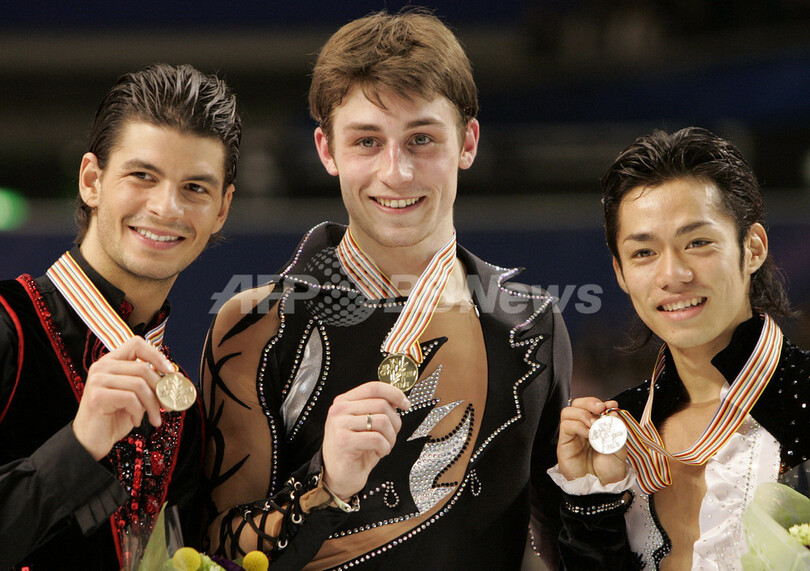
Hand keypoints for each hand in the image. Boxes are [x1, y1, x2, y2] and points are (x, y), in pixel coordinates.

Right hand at [73, 337, 174, 459]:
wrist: (91, 441)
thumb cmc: (114, 418)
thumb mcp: (136, 397)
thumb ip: (150, 384)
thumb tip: (176, 377)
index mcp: (111, 362)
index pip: (136, 343)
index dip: (156, 355)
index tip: (169, 371)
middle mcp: (102, 366)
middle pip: (143, 368)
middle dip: (160, 389)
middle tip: (168, 405)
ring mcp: (98, 380)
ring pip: (139, 384)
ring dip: (152, 405)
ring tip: (154, 418)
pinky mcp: (97, 396)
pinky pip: (130, 398)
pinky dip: (139, 412)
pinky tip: (136, 421)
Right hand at [321, 381, 410, 498]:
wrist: (339, 477)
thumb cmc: (355, 451)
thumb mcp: (366, 424)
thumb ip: (377, 409)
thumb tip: (398, 400)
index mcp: (345, 401)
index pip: (374, 387)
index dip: (394, 393)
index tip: (406, 404)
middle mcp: (339, 409)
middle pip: (381, 404)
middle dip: (395, 422)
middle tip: (391, 436)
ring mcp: (340, 424)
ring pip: (382, 421)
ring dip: (390, 437)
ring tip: (384, 445)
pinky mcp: (344, 441)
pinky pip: (377, 438)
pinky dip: (384, 448)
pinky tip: (378, 453)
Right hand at [557, 397, 627, 484]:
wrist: (603, 488)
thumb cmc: (610, 470)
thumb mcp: (619, 447)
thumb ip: (615, 429)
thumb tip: (612, 411)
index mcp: (594, 426)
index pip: (590, 406)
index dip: (599, 402)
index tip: (612, 406)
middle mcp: (581, 428)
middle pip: (576, 404)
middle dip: (589, 402)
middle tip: (600, 409)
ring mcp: (572, 436)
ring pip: (568, 411)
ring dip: (583, 414)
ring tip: (594, 425)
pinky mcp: (564, 445)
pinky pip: (565, 426)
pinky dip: (578, 426)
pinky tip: (589, 435)